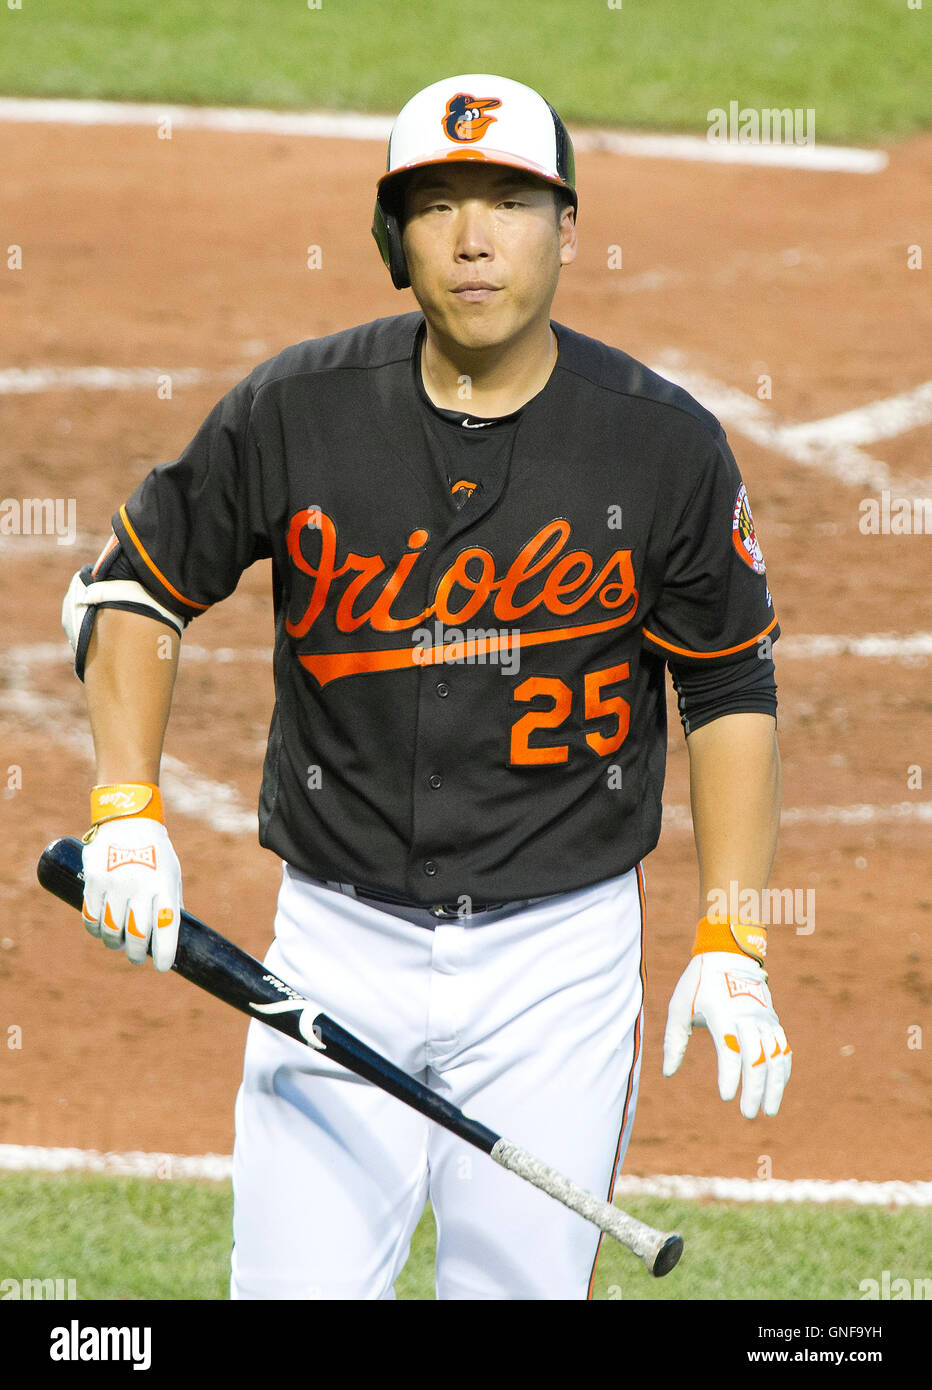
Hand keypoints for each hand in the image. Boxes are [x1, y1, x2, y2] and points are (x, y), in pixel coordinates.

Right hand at [81, 817, 181, 971]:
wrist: (129, 820)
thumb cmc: (156, 852)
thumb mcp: (171, 875)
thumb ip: (170, 903)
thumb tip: (172, 937)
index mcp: (164, 885)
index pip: (166, 927)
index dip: (165, 953)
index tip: (162, 967)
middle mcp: (140, 885)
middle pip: (137, 934)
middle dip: (138, 953)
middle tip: (139, 958)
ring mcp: (115, 883)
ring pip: (112, 930)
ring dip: (115, 944)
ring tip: (120, 944)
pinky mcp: (94, 880)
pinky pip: (91, 917)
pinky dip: (96, 930)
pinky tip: (102, 931)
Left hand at [662, 951, 791, 1117]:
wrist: (728, 954)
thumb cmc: (699, 983)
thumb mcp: (679, 1006)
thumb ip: (674, 1041)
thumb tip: (669, 1073)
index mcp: (722, 1013)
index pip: (730, 1050)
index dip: (730, 1075)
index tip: (726, 1097)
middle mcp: (747, 1017)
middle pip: (756, 1058)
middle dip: (754, 1089)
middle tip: (747, 1114)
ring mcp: (764, 1019)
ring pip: (775, 1056)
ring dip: (774, 1085)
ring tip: (769, 1111)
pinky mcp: (772, 1020)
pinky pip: (783, 1048)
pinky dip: (783, 1070)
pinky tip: (777, 1088)